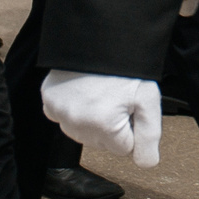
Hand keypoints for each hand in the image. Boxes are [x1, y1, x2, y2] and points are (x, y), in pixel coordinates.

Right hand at [42, 70, 162, 165]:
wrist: (101, 35)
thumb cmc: (126, 66)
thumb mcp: (149, 99)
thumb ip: (150, 136)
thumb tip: (147, 164)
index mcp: (104, 125)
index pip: (125, 149)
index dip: (132, 126)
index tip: (130, 105)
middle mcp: (77, 123)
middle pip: (102, 143)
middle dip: (113, 124)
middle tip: (116, 96)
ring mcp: (59, 112)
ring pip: (83, 133)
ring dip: (93, 118)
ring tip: (100, 91)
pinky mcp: (48, 100)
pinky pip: (64, 118)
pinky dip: (74, 108)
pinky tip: (84, 91)